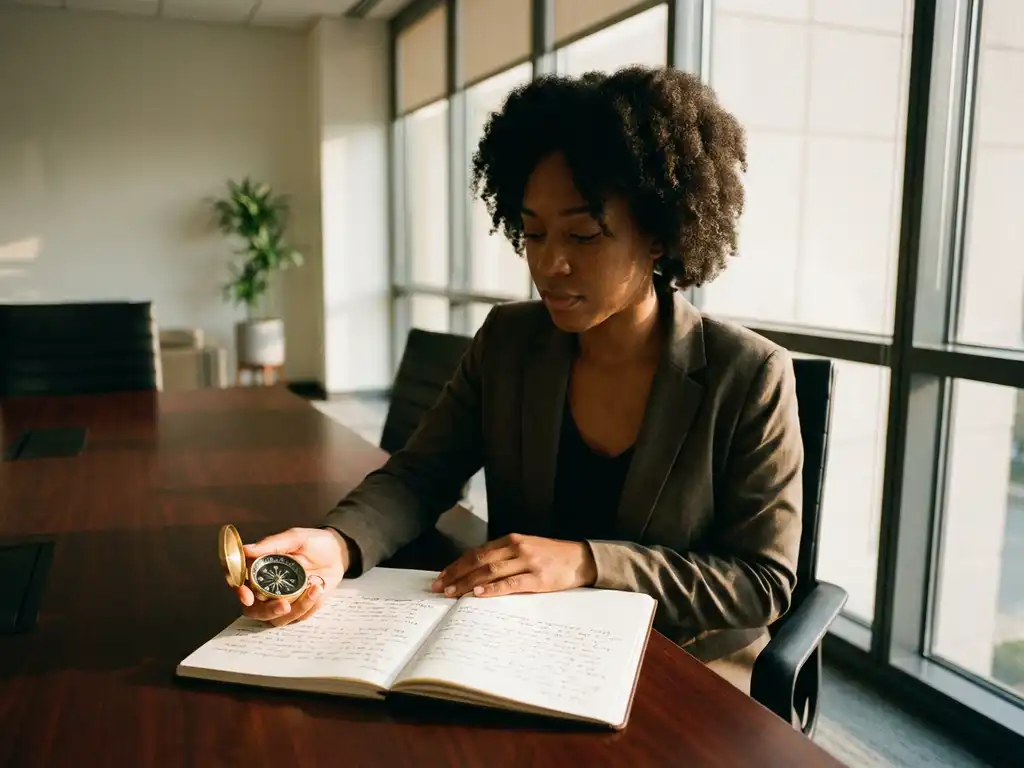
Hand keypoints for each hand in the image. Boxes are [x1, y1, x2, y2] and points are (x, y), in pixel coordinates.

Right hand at [234, 527, 349, 626]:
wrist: (338, 553)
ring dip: (296, 609)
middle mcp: (267, 588)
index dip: (239, 592)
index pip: (239, 584)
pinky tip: (318, 589)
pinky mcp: (299, 608)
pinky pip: (299, 617)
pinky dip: (309, 606)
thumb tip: (245, 549)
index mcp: (260, 569)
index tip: (247, 597)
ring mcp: (283, 600)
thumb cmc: (313, 542)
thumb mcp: (295, 538)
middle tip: (284, 605)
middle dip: (267, 611)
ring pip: (277, 618)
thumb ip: (271, 544)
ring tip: (314, 588)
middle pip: (255, 610)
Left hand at [431, 533, 596, 598]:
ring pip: (490, 572)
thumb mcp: (526, 548)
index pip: (476, 552)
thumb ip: (504, 556)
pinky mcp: (538, 578)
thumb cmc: (552, 556)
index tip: (441, 576)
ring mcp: (527, 562)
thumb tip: (476, 571)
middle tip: (440, 587)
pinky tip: (478, 594)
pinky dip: (492, 589)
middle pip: (478, 561)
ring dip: (468, 583)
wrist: (581, 559)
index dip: (457, 565)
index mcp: (511, 540)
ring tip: (452, 593)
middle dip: (456, 575)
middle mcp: (516, 548)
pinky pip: (510, 583)